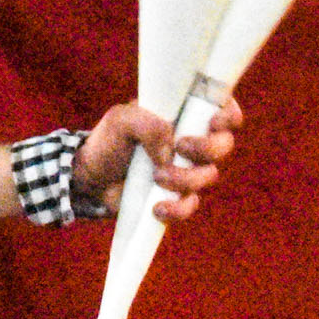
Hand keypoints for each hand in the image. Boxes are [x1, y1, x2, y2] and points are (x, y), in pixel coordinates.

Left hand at [71, 96, 240, 223]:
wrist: (90, 177)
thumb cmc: (108, 141)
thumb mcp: (120, 121)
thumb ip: (147, 124)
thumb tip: (170, 150)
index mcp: (183, 114)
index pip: (222, 109)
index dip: (227, 115)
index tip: (213, 121)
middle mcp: (192, 140)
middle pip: (224, 144)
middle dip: (208, 148)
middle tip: (181, 147)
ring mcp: (187, 170)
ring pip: (209, 175)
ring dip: (185, 178)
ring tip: (157, 176)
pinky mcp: (177, 196)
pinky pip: (190, 205)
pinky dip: (177, 208)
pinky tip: (157, 207)